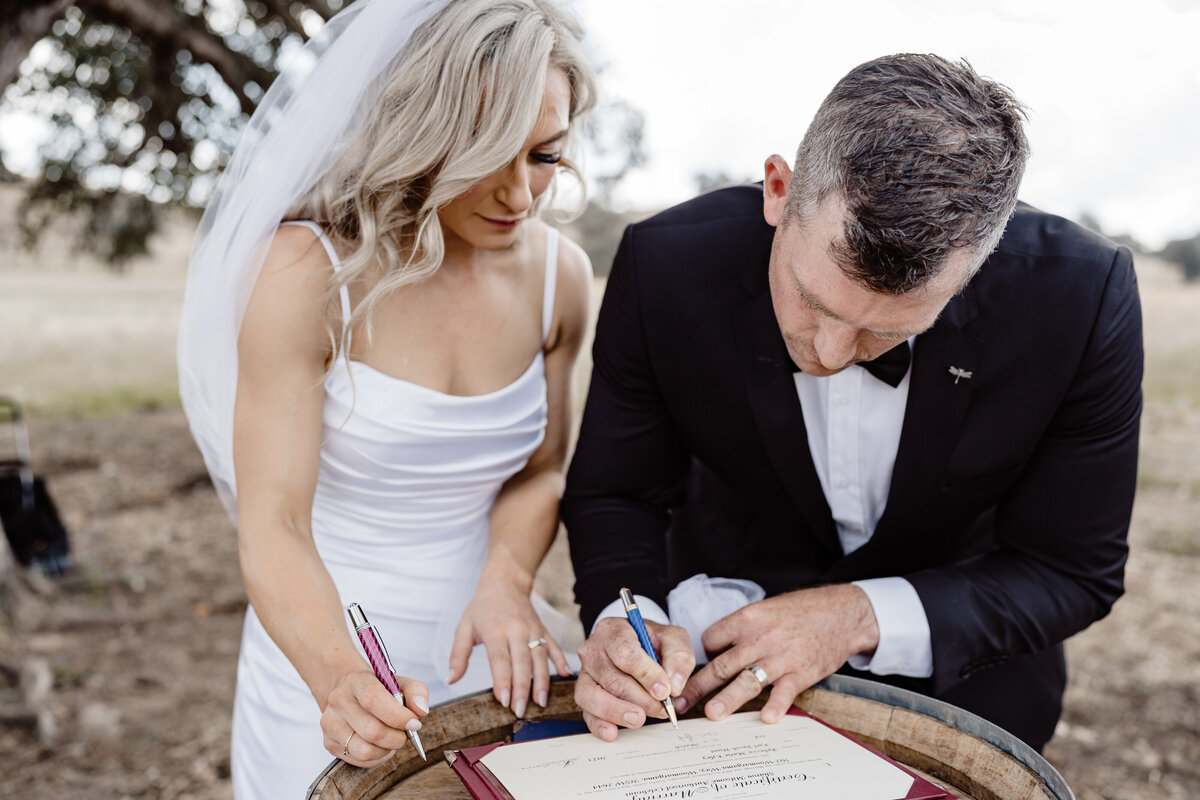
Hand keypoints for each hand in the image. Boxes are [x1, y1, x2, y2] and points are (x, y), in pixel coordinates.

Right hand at [321, 668, 427, 767]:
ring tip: (392, 739)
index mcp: (357, 680)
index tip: (414, 723)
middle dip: (398, 738)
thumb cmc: (379, 689)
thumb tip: (421, 711)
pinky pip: (359, 761)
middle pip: (372, 731)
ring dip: (387, 750)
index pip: (373, 699)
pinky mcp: (329, 742)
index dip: (398, 716)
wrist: (349, 692)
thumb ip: (417, 692)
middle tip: (406, 734)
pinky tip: (380, 745)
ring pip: (365, 751)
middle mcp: (338, 701)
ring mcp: (330, 723)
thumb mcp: (400, 683)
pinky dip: (377, 757)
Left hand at [447, 559, 570, 717]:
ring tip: (541, 703)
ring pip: (540, 658)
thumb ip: (458, 655)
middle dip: (522, 688)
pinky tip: (567, 676)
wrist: (505, 582)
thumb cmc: (482, 607)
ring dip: (542, 681)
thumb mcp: (464, 627)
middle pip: (522, 662)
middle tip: (521, 710)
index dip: (503, 680)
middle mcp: (516, 629)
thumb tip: (450, 679)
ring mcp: (533, 629)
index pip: (500, 658)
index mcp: (495, 629)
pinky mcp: (543, 630)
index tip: (503, 701)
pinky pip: (554, 647)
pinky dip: (561, 661)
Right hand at [574, 617, 693, 740]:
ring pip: (592, 696)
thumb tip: (673, 687)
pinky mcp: (585, 694)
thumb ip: (679, 656)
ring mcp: (586, 673)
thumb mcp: (673, 638)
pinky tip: (613, 732)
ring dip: (617, 711)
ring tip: (639, 719)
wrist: (639, 646)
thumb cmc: (653, 642)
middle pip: (611, 678)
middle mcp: (593, 650)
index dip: (645, 673)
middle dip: (639, 698)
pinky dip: (599, 724)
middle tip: (661, 709)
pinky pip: (587, 712)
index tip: (664, 689)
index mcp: (613, 629)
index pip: (624, 651)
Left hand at [677, 584, 878, 724]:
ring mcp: (780, 657)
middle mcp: (760, 638)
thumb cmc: (801, 610)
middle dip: (698, 686)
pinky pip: (784, 692)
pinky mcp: (801, 672)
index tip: (703, 667)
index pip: (712, 639)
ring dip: (728, 698)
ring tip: (711, 714)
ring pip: (746, 680)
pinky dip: (775, 705)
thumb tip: (717, 647)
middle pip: (721, 664)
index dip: (704, 654)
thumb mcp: (767, 608)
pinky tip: (765, 718)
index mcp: (748, 618)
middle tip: (679, 703)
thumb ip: (743, 628)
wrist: (841, 612)